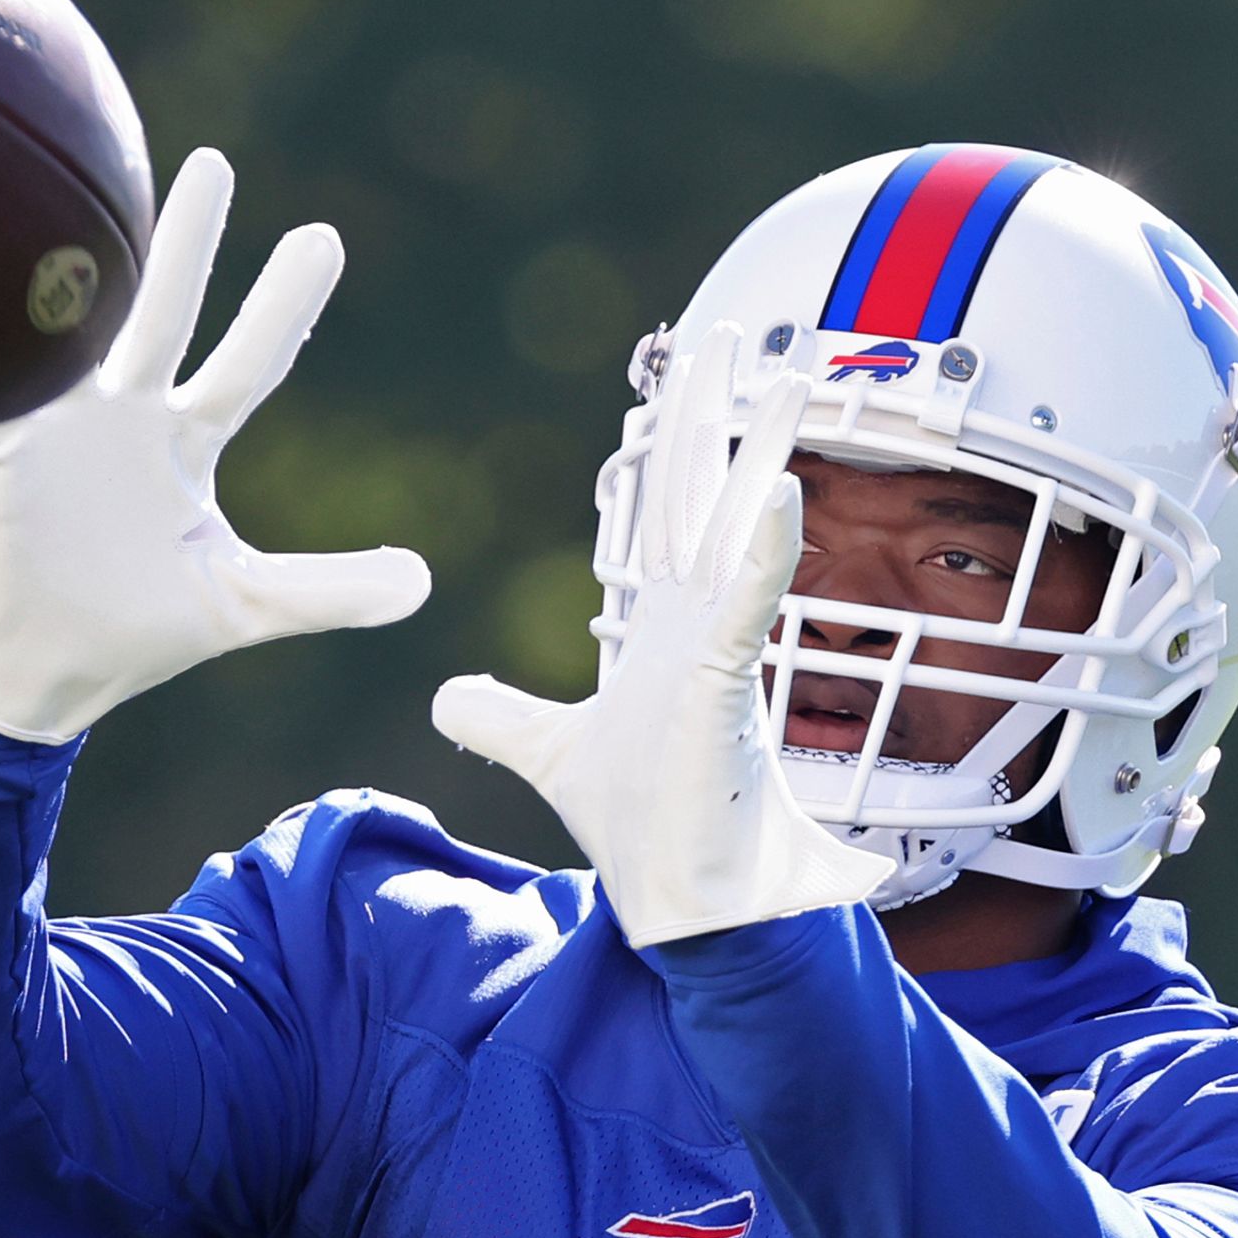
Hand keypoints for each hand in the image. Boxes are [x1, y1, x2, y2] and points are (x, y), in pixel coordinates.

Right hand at [0, 147, 429, 743]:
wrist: (22, 678)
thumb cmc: (128, 636)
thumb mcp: (241, 606)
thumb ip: (327, 590)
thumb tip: (424, 582)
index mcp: (184, 446)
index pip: (248, 362)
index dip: (282, 306)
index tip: (323, 237)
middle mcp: (124, 420)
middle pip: (165, 316)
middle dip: (188, 242)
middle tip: (214, 163)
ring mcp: (56, 429)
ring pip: (76, 331)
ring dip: (83, 269)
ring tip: (78, 194)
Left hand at [431, 323, 891, 946]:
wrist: (680, 902)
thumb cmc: (643, 831)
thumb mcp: (550, 756)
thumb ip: (503, 718)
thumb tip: (445, 699)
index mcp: (663, 631)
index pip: (662, 513)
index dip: (669, 444)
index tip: (680, 376)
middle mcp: (700, 626)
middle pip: (706, 497)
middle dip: (716, 417)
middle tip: (729, 335)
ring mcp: (719, 651)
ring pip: (745, 529)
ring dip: (767, 454)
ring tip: (793, 380)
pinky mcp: (727, 688)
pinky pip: (750, 605)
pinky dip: (764, 551)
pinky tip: (780, 493)